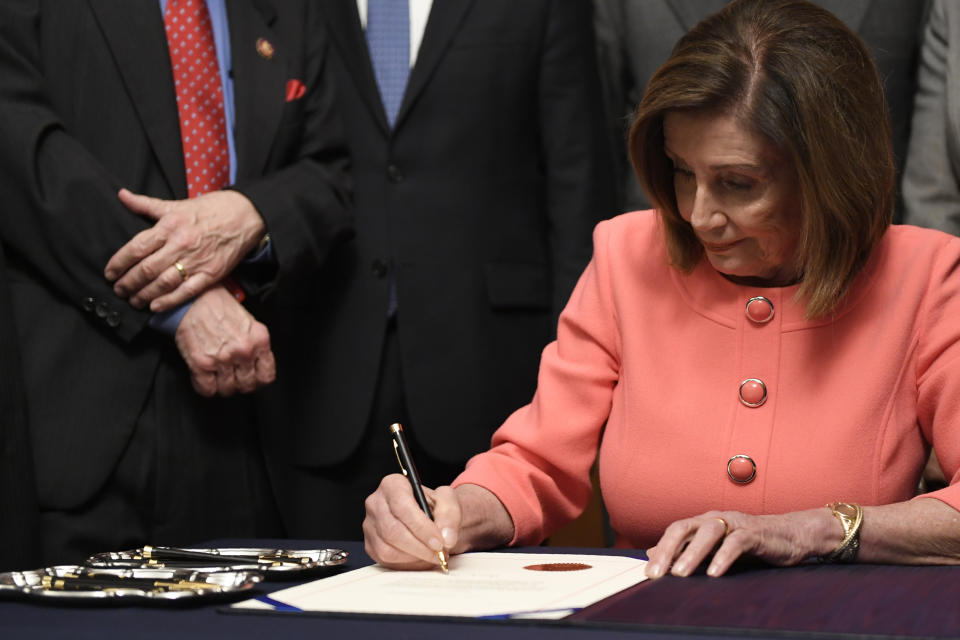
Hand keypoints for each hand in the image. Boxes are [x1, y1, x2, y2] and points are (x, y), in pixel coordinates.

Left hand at [105, 188, 264, 311]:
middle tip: (118, 290)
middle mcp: (180, 244)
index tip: (109, 272)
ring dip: (144, 295)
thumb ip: (146, 204)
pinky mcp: (211, 274)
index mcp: (169, 226)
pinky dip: (169, 301)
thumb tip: (121, 195)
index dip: (119, 262)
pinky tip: (155, 306)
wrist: (245, 215)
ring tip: (134, 301)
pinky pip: (186, 291)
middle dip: (128, 283)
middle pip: (146, 269)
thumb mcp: (176, 204)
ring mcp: (196, 261)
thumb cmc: (210, 209)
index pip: (136, 248)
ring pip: (163, 283)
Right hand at [174, 286, 275, 396]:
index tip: (252, 379)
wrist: (193, 299)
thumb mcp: (249, 322)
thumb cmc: (219, 307)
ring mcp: (223, 359)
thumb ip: (256, 345)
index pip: (266, 376)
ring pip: (227, 390)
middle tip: (232, 376)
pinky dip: (205, 387)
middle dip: (239, 384)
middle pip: (247, 386)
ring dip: (221, 385)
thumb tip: (257, 365)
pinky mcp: (202, 364)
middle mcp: (244, 351)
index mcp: (260, 340)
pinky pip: (207, 389)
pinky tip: (204, 377)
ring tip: (217, 375)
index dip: (258, 381)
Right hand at [363, 474, 459, 569]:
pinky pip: (385, 560)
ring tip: (433, 556)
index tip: (439, 542)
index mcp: (392, 485)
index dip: (421, 528)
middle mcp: (376, 503)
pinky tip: (421, 559)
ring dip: (414, 558)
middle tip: (440, 553)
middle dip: (419, 547)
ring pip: (387, 549)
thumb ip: (450, 514)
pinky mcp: (370, 545)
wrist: (431, 519)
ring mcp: (369, 525)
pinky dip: (407, 564)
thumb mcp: (448, 501)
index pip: (402, 507)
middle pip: (392, 531)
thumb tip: (446, 538)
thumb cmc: (436, 507)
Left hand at [645, 508, 837, 578]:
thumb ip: (686, 549)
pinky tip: (715, 573)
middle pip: (684, 527)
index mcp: (703, 522)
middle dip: (668, 550)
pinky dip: (724, 557)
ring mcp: (735, 523)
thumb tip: (653, 553)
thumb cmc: (751, 543)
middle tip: (656, 573)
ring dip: (692, 553)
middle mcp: (715, 519)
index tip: (648, 573)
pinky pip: (736, 542)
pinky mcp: (755, 533)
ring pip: (708, 533)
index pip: (675, 532)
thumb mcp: (714, 548)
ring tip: (680, 574)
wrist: (791, 536)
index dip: (660, 550)